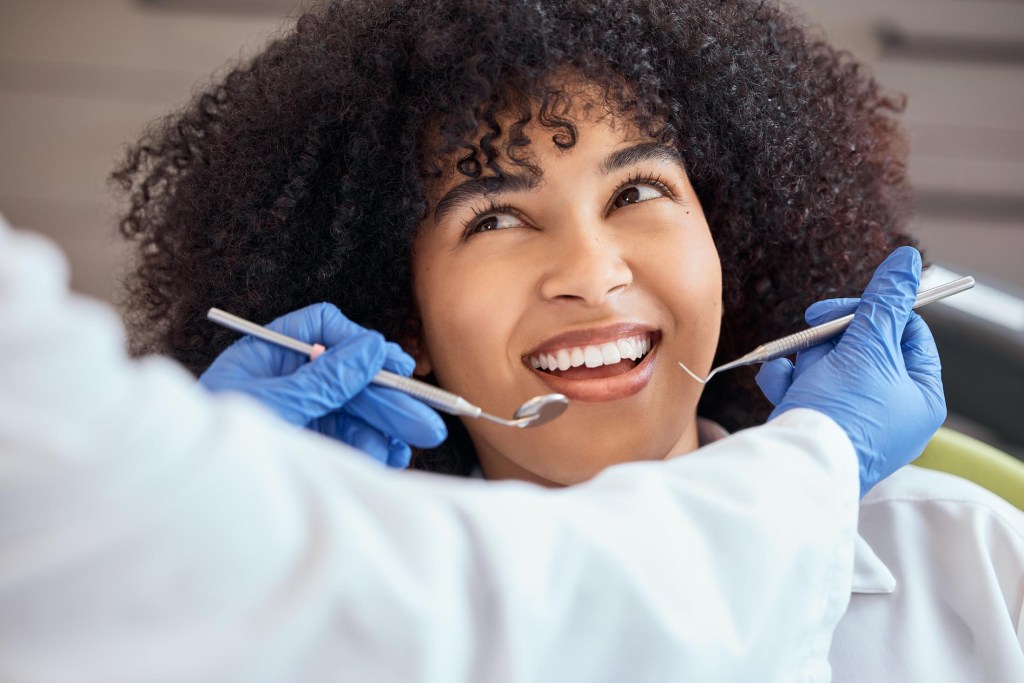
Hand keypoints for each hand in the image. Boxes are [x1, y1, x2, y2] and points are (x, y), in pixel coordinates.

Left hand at [200, 303, 446, 466]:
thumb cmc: (213, 449)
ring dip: (384, 429)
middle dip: (388, 400)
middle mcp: (285, 381)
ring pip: (354, 412)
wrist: (188, 512)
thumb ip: (325, 378)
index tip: (389, 362)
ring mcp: (297, 414)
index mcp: (265, 355)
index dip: (357, 341)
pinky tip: (384, 458)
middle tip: (425, 420)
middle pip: (348, 377)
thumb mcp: (274, 405)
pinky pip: (346, 440)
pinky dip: (369, 449)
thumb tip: (371, 347)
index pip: (321, 328)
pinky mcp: (305, 445)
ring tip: (405, 448)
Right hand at [755, 247, 945, 495]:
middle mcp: (892, 412)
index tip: (839, 309)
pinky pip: (807, 392)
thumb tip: (905, 260)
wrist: (797, 466)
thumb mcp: (867, 346)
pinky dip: (789, 381)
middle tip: (812, 334)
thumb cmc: (842, 413)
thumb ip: (885, 301)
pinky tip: (774, 378)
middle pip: (864, 348)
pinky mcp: (821, 429)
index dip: (874, 313)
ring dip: (803, 359)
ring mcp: (855, 422)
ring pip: (829, 367)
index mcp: (921, 396)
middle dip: (829, 341)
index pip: (908, 334)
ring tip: (789, 367)